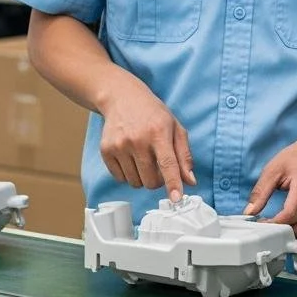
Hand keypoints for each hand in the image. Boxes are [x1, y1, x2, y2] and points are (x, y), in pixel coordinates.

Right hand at [98, 82, 196, 200]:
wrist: (122, 98)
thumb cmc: (152, 114)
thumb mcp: (175, 128)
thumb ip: (184, 156)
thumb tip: (190, 181)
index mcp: (159, 132)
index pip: (168, 164)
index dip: (173, 183)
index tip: (176, 199)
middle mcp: (138, 139)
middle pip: (150, 181)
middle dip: (157, 180)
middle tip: (156, 164)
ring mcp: (119, 145)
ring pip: (135, 182)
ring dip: (142, 177)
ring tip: (142, 157)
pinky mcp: (106, 150)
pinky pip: (120, 178)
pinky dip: (127, 174)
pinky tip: (130, 157)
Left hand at [244, 134, 296, 238]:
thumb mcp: (273, 169)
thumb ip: (260, 192)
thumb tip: (249, 212)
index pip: (290, 215)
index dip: (273, 224)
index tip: (261, 223)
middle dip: (282, 232)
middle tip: (269, 226)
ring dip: (292, 233)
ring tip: (280, 224)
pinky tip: (293, 221)